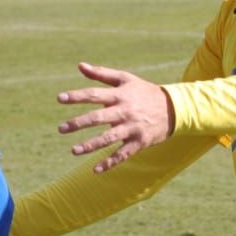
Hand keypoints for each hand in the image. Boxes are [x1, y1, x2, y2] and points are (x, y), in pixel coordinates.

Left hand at [56, 62, 173, 172]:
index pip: (94, 94)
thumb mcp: (126, 79)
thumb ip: (102, 73)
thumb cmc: (144, 92)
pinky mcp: (140, 142)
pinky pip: (123, 154)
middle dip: (78, 123)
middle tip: (61, 129)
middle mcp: (125, 111)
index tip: (59, 98)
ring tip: (73, 150)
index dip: (76, 96)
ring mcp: (132, 127)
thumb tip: (80, 65)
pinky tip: (95, 170)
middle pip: (98, 117)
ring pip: (109, 138)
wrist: (175, 108)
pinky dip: (110, 163)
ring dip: (90, 145)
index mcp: (120, 95)